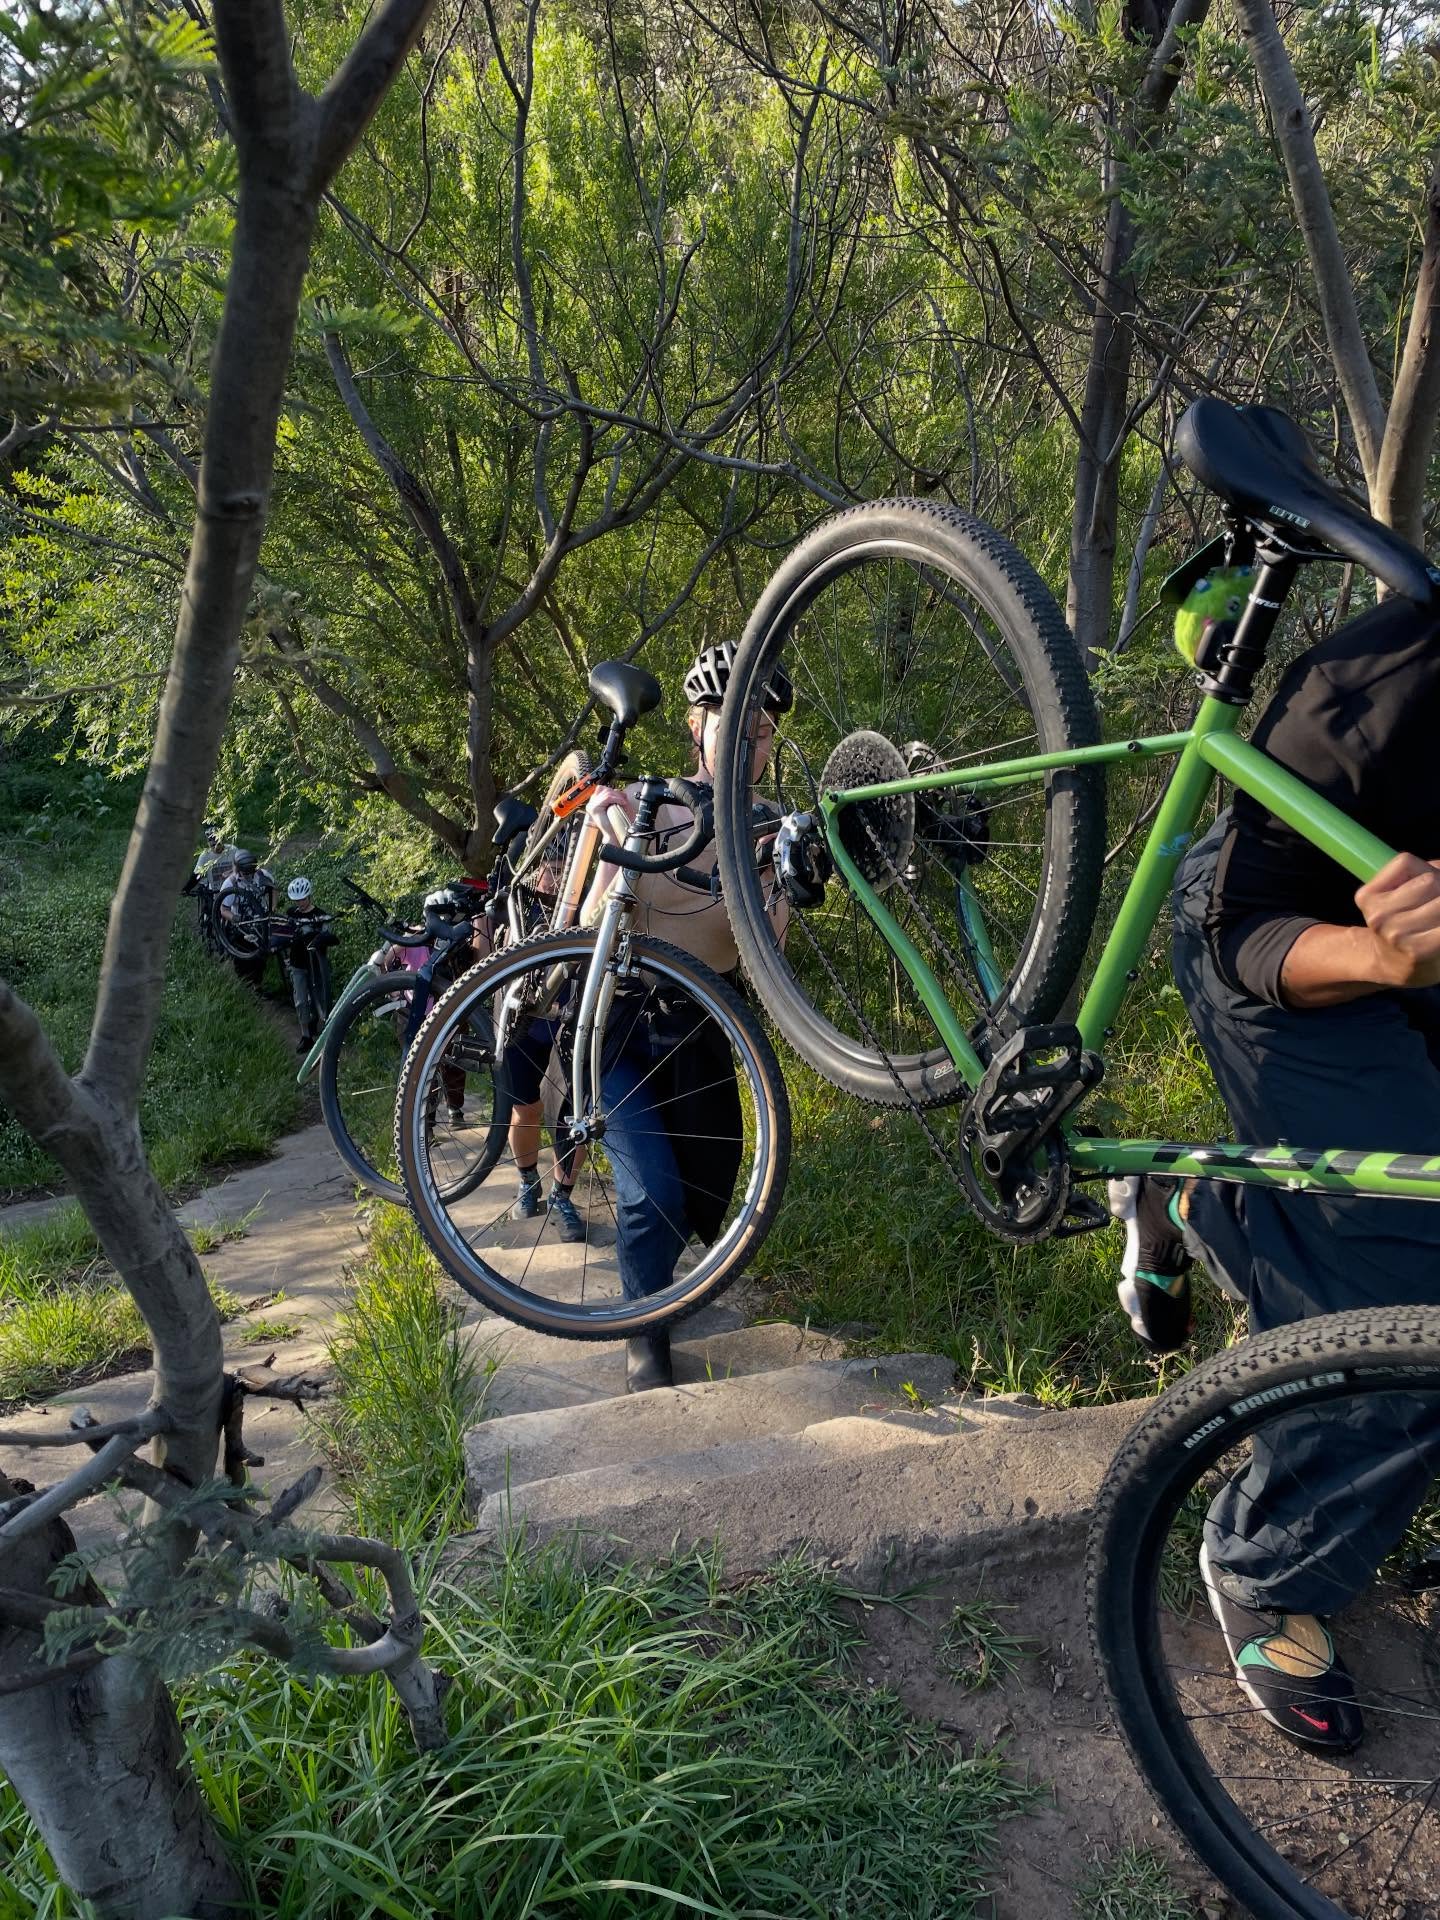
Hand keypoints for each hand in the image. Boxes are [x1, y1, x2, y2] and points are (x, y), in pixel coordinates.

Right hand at [585, 785, 631, 833]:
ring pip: (606, 793)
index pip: (602, 789)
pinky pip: (607, 798)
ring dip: (618, 796)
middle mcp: (591, 804)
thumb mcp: (614, 807)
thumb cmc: (616, 823)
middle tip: (624, 800)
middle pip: (604, 789)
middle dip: (616, 793)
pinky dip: (617, 799)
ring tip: (623, 803)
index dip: (613, 791)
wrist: (615, 834)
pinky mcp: (594, 808)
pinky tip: (621, 803)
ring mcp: (591, 806)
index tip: (622, 797)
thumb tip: (617, 790)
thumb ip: (613, 797)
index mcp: (594, 803)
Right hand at [1355, 852, 1439, 988]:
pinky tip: (1439, 931)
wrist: (1394, 963)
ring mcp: (1397, 935)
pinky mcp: (1419, 950)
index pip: (1404, 862)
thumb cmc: (1403, 920)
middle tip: (1435, 904)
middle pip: (1430, 881)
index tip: (1428, 886)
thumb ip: (1422, 870)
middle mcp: (1378, 916)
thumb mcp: (1397, 891)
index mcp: (1367, 897)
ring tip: (1437, 918)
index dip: (1425, 869)